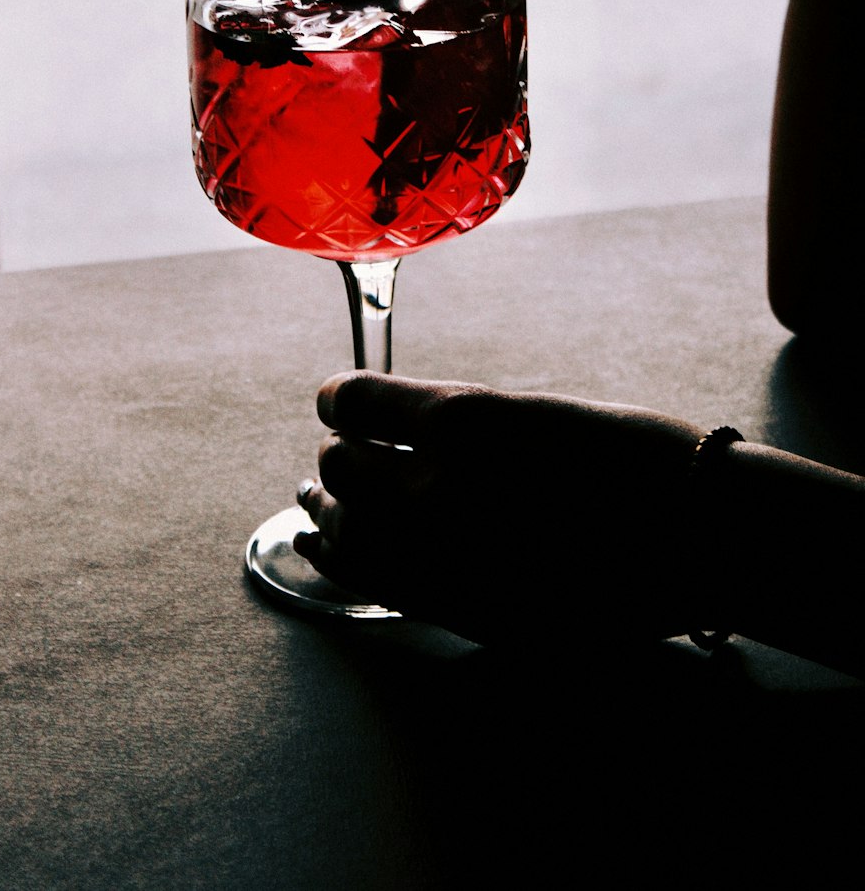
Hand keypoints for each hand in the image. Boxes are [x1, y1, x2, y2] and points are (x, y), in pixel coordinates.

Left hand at [294, 372, 706, 647]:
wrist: (697, 534)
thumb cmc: (632, 454)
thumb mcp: (536, 410)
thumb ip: (460, 424)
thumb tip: (400, 431)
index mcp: (463, 419)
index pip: (358, 403)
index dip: (342, 400)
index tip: (340, 402)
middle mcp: (440, 489)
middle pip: (344, 468)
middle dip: (339, 458)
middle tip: (344, 455)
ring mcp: (447, 557)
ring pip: (347, 532)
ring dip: (325, 510)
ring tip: (314, 501)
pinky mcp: (462, 611)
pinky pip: (372, 585)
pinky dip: (336, 560)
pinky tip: (320, 549)